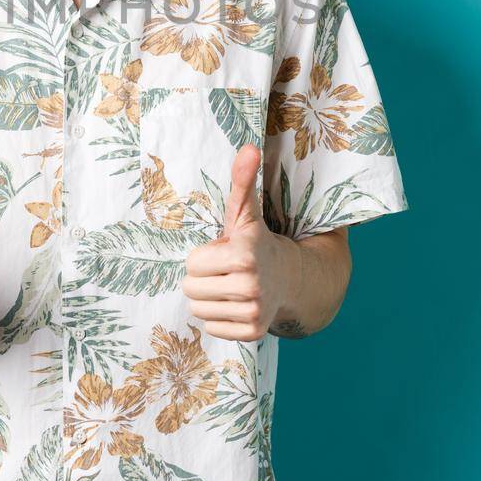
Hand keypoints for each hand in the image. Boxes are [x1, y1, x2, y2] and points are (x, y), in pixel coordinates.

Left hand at [182, 143, 298, 341]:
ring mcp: (253, 312)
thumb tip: (249, 147)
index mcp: (243, 254)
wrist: (290, 277)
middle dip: (203, 278)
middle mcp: (251, 286)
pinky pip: (211, 328)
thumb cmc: (256, 241)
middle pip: (191, 289)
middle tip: (225, 270)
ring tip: (229, 285)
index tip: (224, 251)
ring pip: (198, 310)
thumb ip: (242, 180)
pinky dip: (220, 318)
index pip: (192, 264)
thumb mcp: (245, 212)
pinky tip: (236, 303)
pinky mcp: (252, 333)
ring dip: (209, 298)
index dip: (203, 256)